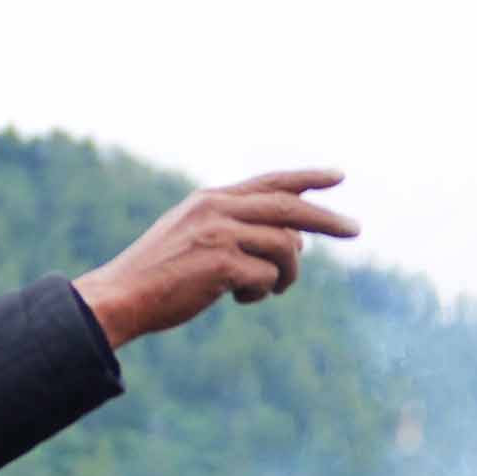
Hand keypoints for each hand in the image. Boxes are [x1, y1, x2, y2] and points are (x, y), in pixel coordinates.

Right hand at [76, 170, 358, 346]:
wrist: (121, 297)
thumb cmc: (161, 276)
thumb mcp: (197, 239)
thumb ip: (239, 231)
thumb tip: (297, 240)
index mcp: (211, 199)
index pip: (269, 183)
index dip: (306, 179)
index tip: (337, 176)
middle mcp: (217, 208)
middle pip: (289, 208)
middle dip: (327, 219)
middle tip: (355, 229)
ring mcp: (220, 233)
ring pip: (285, 247)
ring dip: (287, 275)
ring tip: (268, 290)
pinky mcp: (222, 263)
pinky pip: (268, 278)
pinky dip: (261, 292)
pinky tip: (238, 299)